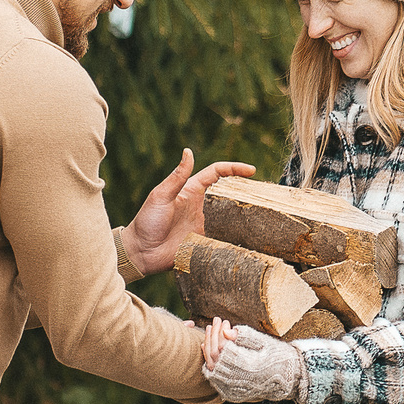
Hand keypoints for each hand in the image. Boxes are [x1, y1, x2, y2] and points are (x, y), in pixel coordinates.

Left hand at [124, 149, 255, 276]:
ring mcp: (205, 224)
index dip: (234, 169)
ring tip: (263, 212)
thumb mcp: (161, 196)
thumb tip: (188, 151)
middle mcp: (201, 205)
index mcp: (191, 190)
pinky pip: (225, 236)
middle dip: (245, 189)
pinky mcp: (206, 241)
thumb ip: (176, 177)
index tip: (251, 170)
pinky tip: (249, 235)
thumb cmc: (146, 221)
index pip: (217, 173)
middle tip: (263, 192)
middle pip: (228, 193)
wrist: (140, 252)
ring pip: (230, 215)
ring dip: (244, 212)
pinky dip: (236, 234)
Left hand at [202, 323, 304, 403]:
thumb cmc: (278, 356)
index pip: (223, 346)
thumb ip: (245, 336)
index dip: (220, 332)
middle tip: (214, 322)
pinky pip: (214, 377)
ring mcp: (233, 388)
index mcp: (247, 366)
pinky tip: (207, 348)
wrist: (289, 379)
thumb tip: (225, 331)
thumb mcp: (265, 343)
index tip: (222, 320)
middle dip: (212, 337)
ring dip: (208, 347)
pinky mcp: (231, 392)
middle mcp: (237, 380)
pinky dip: (209, 361)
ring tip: (210, 331)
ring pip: (212, 366)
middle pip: (214, 356)